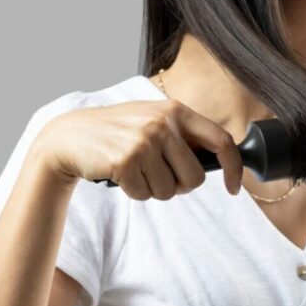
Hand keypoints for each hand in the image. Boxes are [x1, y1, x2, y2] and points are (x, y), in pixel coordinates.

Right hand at [30, 98, 243, 198]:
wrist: (71, 136)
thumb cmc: (121, 134)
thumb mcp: (155, 121)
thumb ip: (185, 136)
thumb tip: (223, 161)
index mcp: (176, 111)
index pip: (221, 141)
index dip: (234, 168)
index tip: (234, 188)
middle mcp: (163, 123)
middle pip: (195, 178)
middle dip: (179, 186)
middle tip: (158, 175)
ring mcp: (144, 141)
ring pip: (170, 191)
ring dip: (154, 190)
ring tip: (136, 171)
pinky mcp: (125, 161)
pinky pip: (145, 194)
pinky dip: (135, 192)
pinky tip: (121, 175)